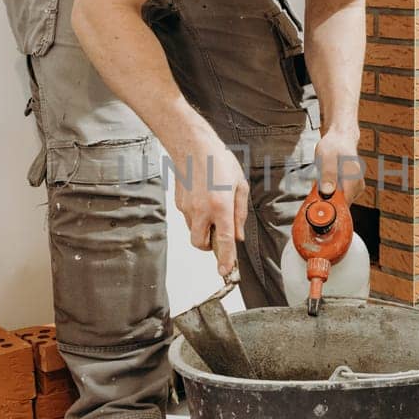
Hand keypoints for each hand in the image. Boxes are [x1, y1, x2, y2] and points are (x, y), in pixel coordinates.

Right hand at [172, 134, 248, 277]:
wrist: (192, 146)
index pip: (224, 241)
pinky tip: (202, 199)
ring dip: (203, 230)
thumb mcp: (239, 186)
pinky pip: (188, 219)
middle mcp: (202, 211)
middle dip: (210, 246)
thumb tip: (238, 236)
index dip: (225, 259)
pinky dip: (196, 217)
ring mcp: (187, 208)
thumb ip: (240, 214)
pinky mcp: (179, 204)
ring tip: (212, 209)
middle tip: (219, 234)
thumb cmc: (219, 162)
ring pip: (193, 232)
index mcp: (221, 206)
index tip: (225, 271)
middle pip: (201, 244)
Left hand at [314, 127, 364, 204]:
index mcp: (353, 176)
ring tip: (323, 181)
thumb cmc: (333, 146)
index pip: (344, 201)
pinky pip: (341, 197)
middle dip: (328, 200)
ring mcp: (356, 187)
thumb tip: (328, 191)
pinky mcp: (353, 188)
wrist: (341, 139)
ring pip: (341, 201)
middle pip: (342, 203)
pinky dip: (332, 193)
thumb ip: (328, 173)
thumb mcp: (326, 156)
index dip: (330, 205)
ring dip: (329, 196)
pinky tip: (328, 182)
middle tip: (318, 188)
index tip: (319, 202)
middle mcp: (358, 183)